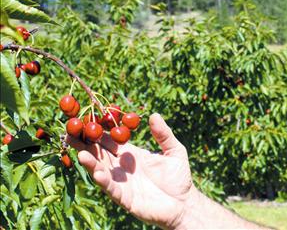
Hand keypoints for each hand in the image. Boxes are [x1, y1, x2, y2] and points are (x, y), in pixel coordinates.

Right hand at [66, 113, 192, 227]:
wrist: (184, 204)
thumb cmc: (178, 177)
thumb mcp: (174, 150)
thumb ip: (163, 134)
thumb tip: (153, 115)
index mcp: (130, 153)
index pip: (110, 139)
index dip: (99, 130)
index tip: (85, 118)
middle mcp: (121, 167)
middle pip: (99, 153)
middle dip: (85, 144)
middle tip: (70, 133)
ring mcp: (121, 182)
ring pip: (101, 170)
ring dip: (90, 162)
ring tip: (80, 153)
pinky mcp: (125, 198)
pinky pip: (111, 188)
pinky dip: (103, 180)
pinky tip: (97, 172)